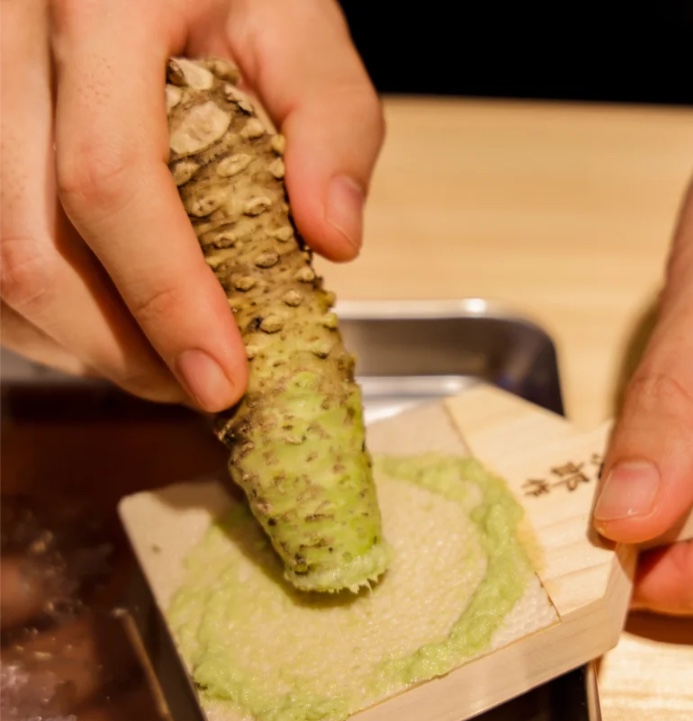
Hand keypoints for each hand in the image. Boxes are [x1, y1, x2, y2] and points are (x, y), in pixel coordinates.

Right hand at [1, 0, 383, 410]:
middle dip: (118, 348)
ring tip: (164, 359)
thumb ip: (332, 121)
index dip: (165, 298)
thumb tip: (334, 239)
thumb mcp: (300, 26)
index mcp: (99, 11)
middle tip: (198, 386)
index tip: (222, 378)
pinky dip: (48, 315)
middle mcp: (6, 45)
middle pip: (25, 245)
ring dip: (80, 342)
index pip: (108, 180)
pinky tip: (112, 320)